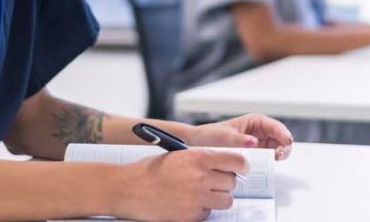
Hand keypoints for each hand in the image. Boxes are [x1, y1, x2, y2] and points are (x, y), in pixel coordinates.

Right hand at [114, 149, 247, 221]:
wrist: (128, 188)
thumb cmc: (149, 170)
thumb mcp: (178, 154)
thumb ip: (201, 158)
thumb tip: (223, 163)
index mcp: (199, 157)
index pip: (237, 160)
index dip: (241, 165)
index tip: (241, 168)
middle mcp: (201, 177)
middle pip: (233, 182)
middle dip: (226, 181)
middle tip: (215, 180)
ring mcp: (197, 198)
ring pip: (226, 200)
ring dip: (218, 197)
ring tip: (203, 193)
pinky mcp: (191, 216)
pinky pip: (209, 213)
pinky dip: (203, 210)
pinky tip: (189, 203)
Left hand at [189, 114, 293, 160]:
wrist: (198, 145)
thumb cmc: (210, 136)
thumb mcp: (224, 137)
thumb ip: (239, 140)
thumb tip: (254, 142)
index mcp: (254, 122)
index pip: (274, 126)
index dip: (283, 133)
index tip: (286, 142)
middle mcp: (258, 132)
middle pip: (279, 138)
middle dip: (284, 145)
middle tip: (280, 155)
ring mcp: (258, 145)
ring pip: (276, 148)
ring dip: (279, 154)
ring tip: (275, 159)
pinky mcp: (254, 156)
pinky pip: (268, 158)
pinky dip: (271, 161)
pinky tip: (268, 165)